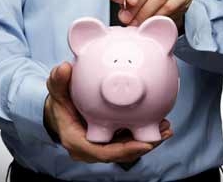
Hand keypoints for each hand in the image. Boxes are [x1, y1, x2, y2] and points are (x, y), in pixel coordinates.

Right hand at [44, 62, 172, 162]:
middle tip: (164, 132)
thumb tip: (64, 68)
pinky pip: (127, 140)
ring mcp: (102, 145)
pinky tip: (157, 122)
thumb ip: (59, 81)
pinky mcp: (109, 140)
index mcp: (78, 141)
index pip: (104, 152)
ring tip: (166, 127)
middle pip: (122, 153)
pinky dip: (142, 134)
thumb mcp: (56, 92)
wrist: (60, 112)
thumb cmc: (59, 105)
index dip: (125, 150)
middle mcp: (92, 148)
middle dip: (144, 145)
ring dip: (148, 140)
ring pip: (127, 148)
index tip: (145, 143)